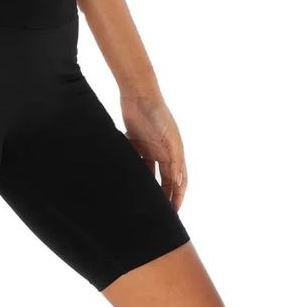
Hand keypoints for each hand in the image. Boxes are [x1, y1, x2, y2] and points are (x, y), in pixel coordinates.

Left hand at [119, 91, 186, 209]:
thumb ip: (175, 160)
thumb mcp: (169, 138)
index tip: (173, 214)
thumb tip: (180, 184)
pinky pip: (133, 159)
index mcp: (174, 153)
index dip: (176, 197)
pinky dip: (131, 169)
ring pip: (147, 172)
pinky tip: (125, 180)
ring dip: (146, 185)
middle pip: (163, 179)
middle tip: (157, 212)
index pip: (177, 181)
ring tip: (140, 201)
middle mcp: (163, 152)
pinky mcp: (134, 141)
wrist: (138, 93)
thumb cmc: (157, 113)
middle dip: (162, 196)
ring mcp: (148, 147)